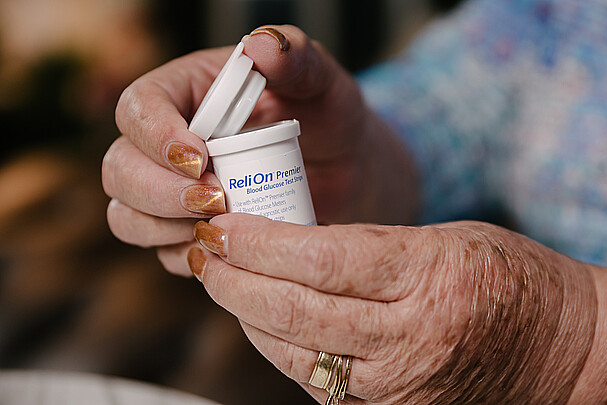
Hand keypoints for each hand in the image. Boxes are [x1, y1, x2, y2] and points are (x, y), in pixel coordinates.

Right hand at [102, 25, 417, 275]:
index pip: (139, 107)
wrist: (345, 170)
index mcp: (186, 92)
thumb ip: (296, 57)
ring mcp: (171, 189)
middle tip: (217, 199)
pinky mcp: (186, 229)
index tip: (201, 159)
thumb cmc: (327, 115)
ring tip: (222, 225)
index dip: (156, 136)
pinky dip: (190, 255)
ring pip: (128, 216)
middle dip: (160, 191)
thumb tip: (260, 46)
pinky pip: (163, 252)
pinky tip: (230, 249)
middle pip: (120, 168)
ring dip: (166, 228)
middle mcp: (166, 142)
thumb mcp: (320, 81)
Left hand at [188, 214, 606, 403]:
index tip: (225, 224)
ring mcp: (399, 386)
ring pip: (296, 353)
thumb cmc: (515, 281)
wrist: (566, 353)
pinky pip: (319, 381)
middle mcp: (410, 338)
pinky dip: (284, 349)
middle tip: (207, 251)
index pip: (321, 259)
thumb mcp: (447, 240)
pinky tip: (266, 321)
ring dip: (250, 316)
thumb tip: (295, 245)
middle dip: (236, 279)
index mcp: (429, 277)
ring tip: (225, 281)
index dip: (260, 242)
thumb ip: (372, 247)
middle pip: (295, 309)